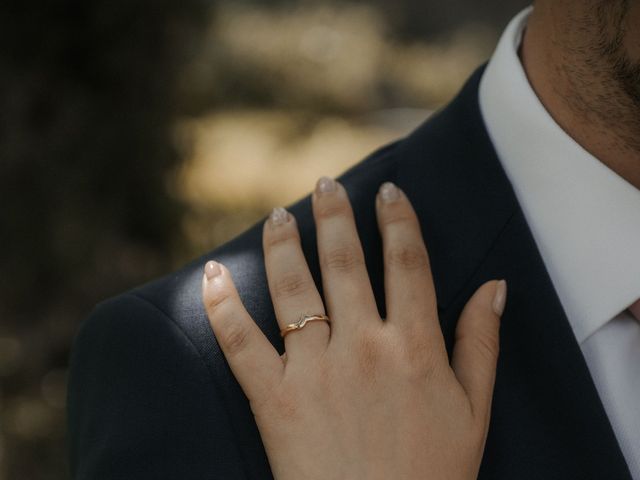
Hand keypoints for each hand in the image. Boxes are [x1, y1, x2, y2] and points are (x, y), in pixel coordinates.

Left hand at [201, 177, 506, 479]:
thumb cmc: (432, 474)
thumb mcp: (475, 411)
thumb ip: (482, 344)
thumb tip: (494, 287)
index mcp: (414, 346)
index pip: (406, 263)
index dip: (398, 221)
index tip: (388, 192)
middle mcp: (362, 346)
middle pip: (345, 262)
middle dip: (335, 216)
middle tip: (325, 184)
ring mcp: (314, 370)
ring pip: (293, 289)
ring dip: (283, 245)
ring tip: (279, 215)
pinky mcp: (273, 399)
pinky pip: (239, 343)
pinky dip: (221, 305)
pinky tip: (212, 273)